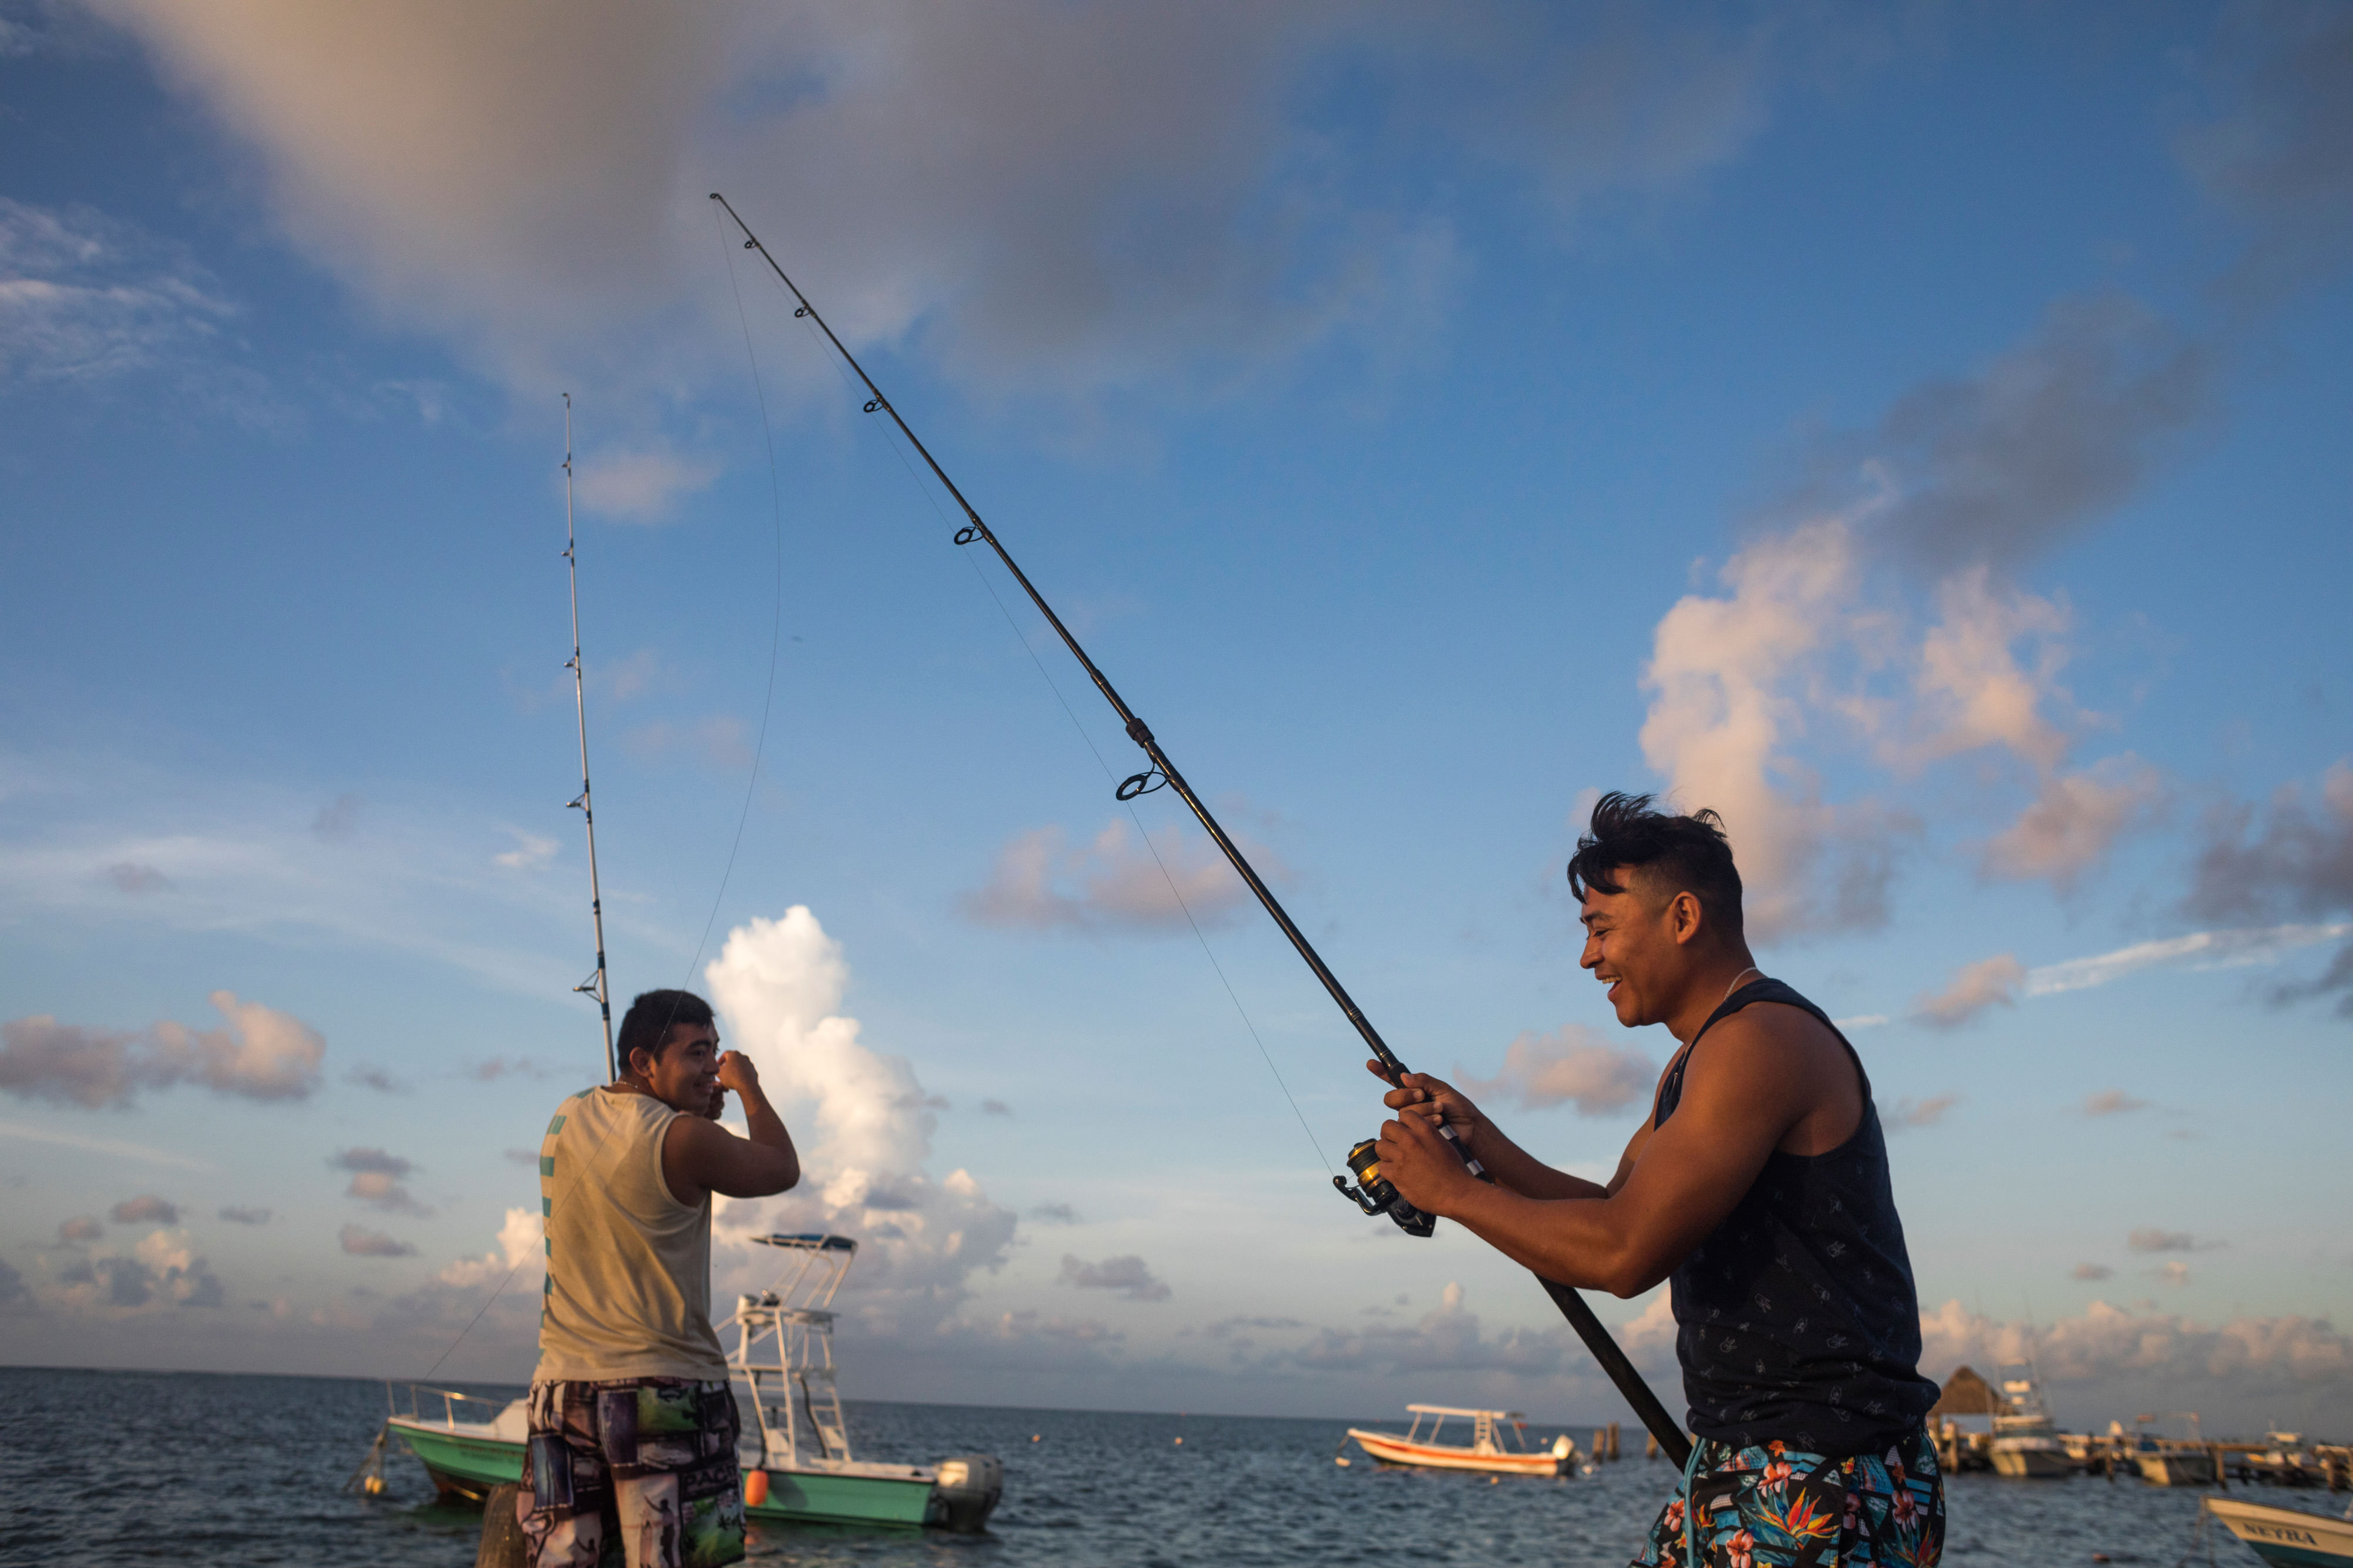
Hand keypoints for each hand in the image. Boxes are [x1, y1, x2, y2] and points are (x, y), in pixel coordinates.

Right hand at [716, 1051, 759, 1096]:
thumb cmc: (731, 1077)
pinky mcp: (753, 1071)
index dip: (720, 1060)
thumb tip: (717, 1069)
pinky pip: (745, 1072)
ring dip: (734, 1070)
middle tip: (723, 1072)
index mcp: (734, 1054)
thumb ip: (716, 1069)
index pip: (725, 1054)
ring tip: (729, 1078)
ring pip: (739, 1066)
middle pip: (733, 1060)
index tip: (717, 1066)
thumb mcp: (719, 1073)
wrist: (747, 1085)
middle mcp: (743, 1056)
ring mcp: (749, 1063)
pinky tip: (737, 1081)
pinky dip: (740, 1075)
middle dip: (727, 1065)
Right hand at [1366, 1061, 1489, 1158]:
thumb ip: (1424, 1081)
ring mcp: (1410, 1120)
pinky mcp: (1414, 1133)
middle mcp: (1409, 1104)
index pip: (1392, 1079)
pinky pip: (1410, 1126)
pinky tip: (1439, 1122)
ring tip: (1441, 1111)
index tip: (1371, 1063)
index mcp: (1414, 1089)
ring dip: (1423, 1109)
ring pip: (1403, 1112)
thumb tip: (1404, 1078)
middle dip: (1406, 1095)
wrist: (1469, 1129)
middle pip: (1391, 1098)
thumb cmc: (1458, 1107)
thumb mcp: (1443, 1089)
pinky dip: (1426, 1120)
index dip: (1380, 1071)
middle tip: (1422, 1095)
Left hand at [1375, 1107, 1481, 1215]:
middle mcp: (1412, 1140)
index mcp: (1425, 1130)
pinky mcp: (1397, 1175)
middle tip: (1396, 1145)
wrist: (1457, 1193)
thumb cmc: (1453, 1170)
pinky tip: (1398, 1175)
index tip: (1405, 1132)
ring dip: (1386, 1153)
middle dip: (1390, 1136)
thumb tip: (1412, 1130)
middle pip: (1386, 1127)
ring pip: (1380, 1146)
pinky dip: (1388, 1172)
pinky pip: (1382, 1167)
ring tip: (1396, 1161)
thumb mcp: (1443, 1143)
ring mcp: (1402, 1157)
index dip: (1403, 1123)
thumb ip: (1426, 1134)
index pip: (1404, 1114)